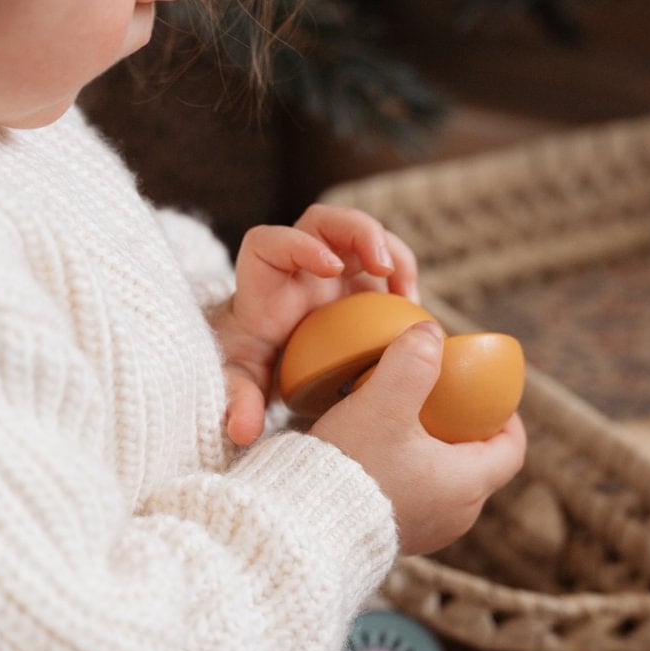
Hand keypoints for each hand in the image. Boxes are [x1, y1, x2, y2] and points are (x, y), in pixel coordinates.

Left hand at [212, 205, 418, 446]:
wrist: (265, 353)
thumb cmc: (247, 359)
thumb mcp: (239, 380)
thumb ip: (238, 400)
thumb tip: (242, 430)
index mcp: (263, 280)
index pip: (272, 242)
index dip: (300, 245)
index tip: (330, 268)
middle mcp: (298, 262)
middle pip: (324, 220)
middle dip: (357, 232)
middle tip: (382, 264)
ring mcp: (332, 265)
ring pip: (360, 232)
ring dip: (389, 249)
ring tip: (406, 291)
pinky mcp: (358, 277)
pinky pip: (384, 258)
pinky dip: (402, 273)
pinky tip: (411, 307)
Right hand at [311, 323, 526, 554]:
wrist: (305, 527)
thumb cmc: (351, 468)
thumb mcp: (382, 405)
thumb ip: (411, 363)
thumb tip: (432, 333)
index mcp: (467, 485)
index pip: (511, 450)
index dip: (507, 419)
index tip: (490, 396)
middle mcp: (457, 516)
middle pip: (480, 466)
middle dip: (467, 432)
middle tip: (444, 402)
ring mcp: (428, 532)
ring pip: (448, 483)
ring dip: (436, 453)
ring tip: (408, 423)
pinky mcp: (397, 537)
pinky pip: (418, 499)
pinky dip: (412, 473)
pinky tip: (379, 453)